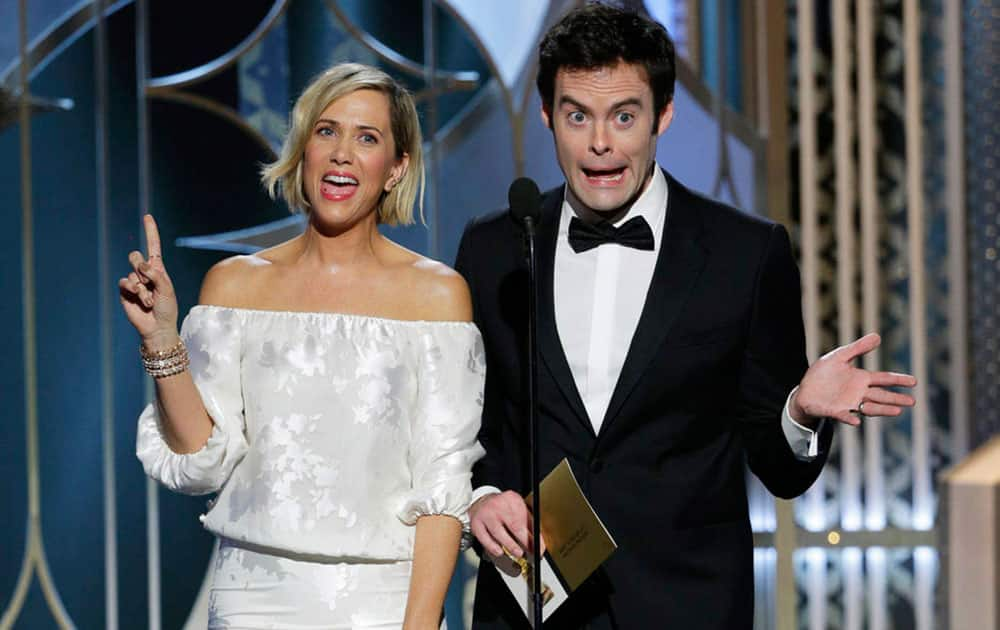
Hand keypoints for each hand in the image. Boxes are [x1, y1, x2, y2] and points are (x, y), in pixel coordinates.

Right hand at [118, 214, 178, 349]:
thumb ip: (156, 275)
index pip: (153, 246)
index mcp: (158, 269)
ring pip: (131, 272)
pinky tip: (141, 301)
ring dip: (143, 288)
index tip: (147, 216)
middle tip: (150, 283)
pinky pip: (125, 282)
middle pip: (135, 256)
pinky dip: (135, 291)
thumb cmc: (167, 308)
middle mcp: (144, 273)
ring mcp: (133, 281)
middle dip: (142, 268)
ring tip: (150, 300)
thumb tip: (142, 264)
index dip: (150, 231)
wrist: (157, 327)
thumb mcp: (167, 289)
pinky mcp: (125, 291)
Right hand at [469, 490, 542, 559]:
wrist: (481, 501)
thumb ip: (528, 521)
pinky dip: (493, 547)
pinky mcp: (476, 524)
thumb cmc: (503, 507)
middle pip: (514, 525)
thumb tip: (539, 542)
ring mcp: (486, 514)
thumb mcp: (517, 507)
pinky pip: (485, 539)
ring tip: (518, 553)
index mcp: (512, 499)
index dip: (535, 535)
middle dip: (525, 542)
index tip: (540, 547)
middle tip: (531, 551)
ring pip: (499, 534)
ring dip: (511, 546)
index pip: (527, 518)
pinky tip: (500, 551)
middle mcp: (498, 504)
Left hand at [791, 333, 916, 426]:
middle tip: (912, 402)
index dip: (898, 380)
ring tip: (897, 411)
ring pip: (869, 407)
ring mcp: (848, 403)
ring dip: (882, 409)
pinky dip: (850, 418)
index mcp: (861, 379)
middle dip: (896, 398)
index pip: (883, 379)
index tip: (914, 381)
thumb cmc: (823, 374)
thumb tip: (877, 336)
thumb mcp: (839, 357)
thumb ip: (857, 348)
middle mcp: (859, 393)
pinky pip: (844, 415)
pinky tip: (856, 420)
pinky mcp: (835, 411)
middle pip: (881, 395)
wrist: (805, 390)